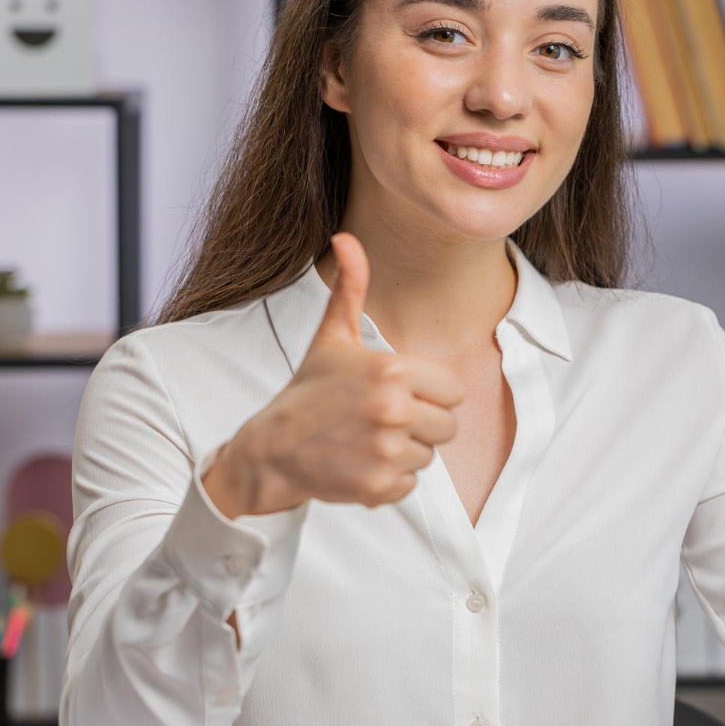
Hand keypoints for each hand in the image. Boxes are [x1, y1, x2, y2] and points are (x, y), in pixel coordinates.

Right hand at [206, 232, 465, 517]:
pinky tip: (360, 463)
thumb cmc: (308, 391)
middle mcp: (393, 410)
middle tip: (381, 419)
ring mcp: (385, 451)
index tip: (398, 394)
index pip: (453, 391)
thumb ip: (351, 289)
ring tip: (367, 440)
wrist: (271, 448)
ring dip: (404, 453)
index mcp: (392, 371)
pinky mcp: (378, 486)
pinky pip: (410, 485)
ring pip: (429, 457)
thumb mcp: (332, 337)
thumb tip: (346, 238)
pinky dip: (389, 480)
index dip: (429, 394)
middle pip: (447, 427)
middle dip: (420, 425)